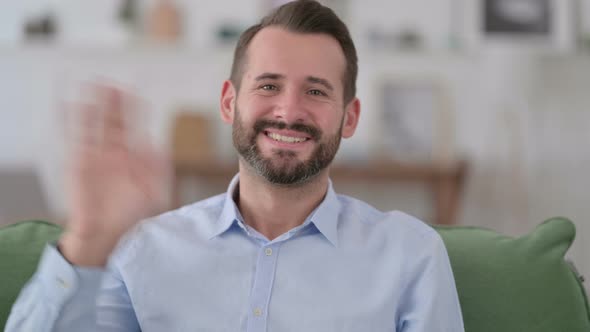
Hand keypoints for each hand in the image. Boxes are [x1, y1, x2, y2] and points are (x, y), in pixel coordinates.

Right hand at [59, 85, 170, 266]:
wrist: (108, 233)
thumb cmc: (133, 214)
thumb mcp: (156, 193)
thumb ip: (159, 169)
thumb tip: (157, 145)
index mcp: (134, 155)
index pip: (135, 125)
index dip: (135, 108)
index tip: (137, 89)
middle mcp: (115, 151)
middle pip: (115, 119)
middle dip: (115, 101)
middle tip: (114, 82)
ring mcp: (96, 154)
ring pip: (95, 122)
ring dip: (95, 103)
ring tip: (95, 82)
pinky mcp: (79, 161)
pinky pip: (74, 137)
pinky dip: (69, 118)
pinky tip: (67, 100)